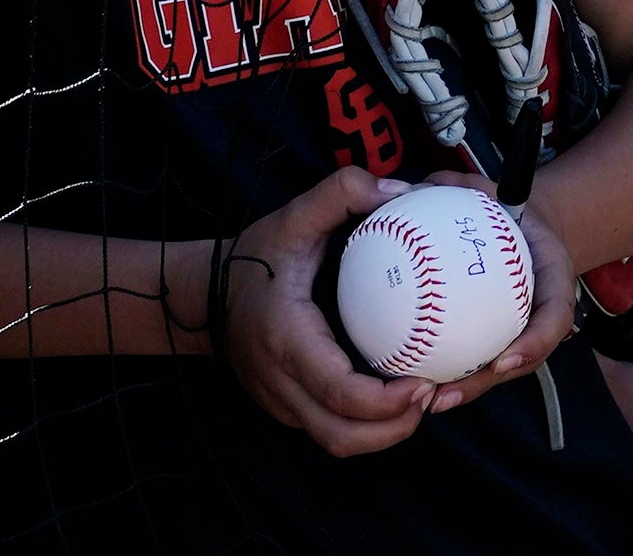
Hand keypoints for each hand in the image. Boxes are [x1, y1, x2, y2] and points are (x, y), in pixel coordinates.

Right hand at [219, 167, 432, 455]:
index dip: (385, 402)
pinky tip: (396, 395)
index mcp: (286, 340)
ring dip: (383, 433)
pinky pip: (328, 428)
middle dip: (394, 430)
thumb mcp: (292, 217)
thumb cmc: (251, 257)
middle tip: (433, 396)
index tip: (424, 383)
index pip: (337, 392)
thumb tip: (400, 191)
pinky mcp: (285, 407)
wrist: (199, 296)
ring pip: (335, 441)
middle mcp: (281, 382)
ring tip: (422, 400)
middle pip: (340, 437)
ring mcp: (280, 401)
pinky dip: (365, 425)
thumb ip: (341, 193)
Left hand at [419, 171, 578, 416]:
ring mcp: (522, 328)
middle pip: (522, 358)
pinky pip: (477, 358)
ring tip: (427, 402)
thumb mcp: (478, 186)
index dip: (534, 342)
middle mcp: (543, 309)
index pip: (556, 313)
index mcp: (553, 273)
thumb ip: (449, 187)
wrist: (521, 221)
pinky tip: (412, 381)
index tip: (502, 361)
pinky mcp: (498, 337)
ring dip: (465, 390)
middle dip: (484, 383)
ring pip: (497, 369)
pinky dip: (452, 373)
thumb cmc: (496, 202)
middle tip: (444, 396)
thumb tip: (405, 191)